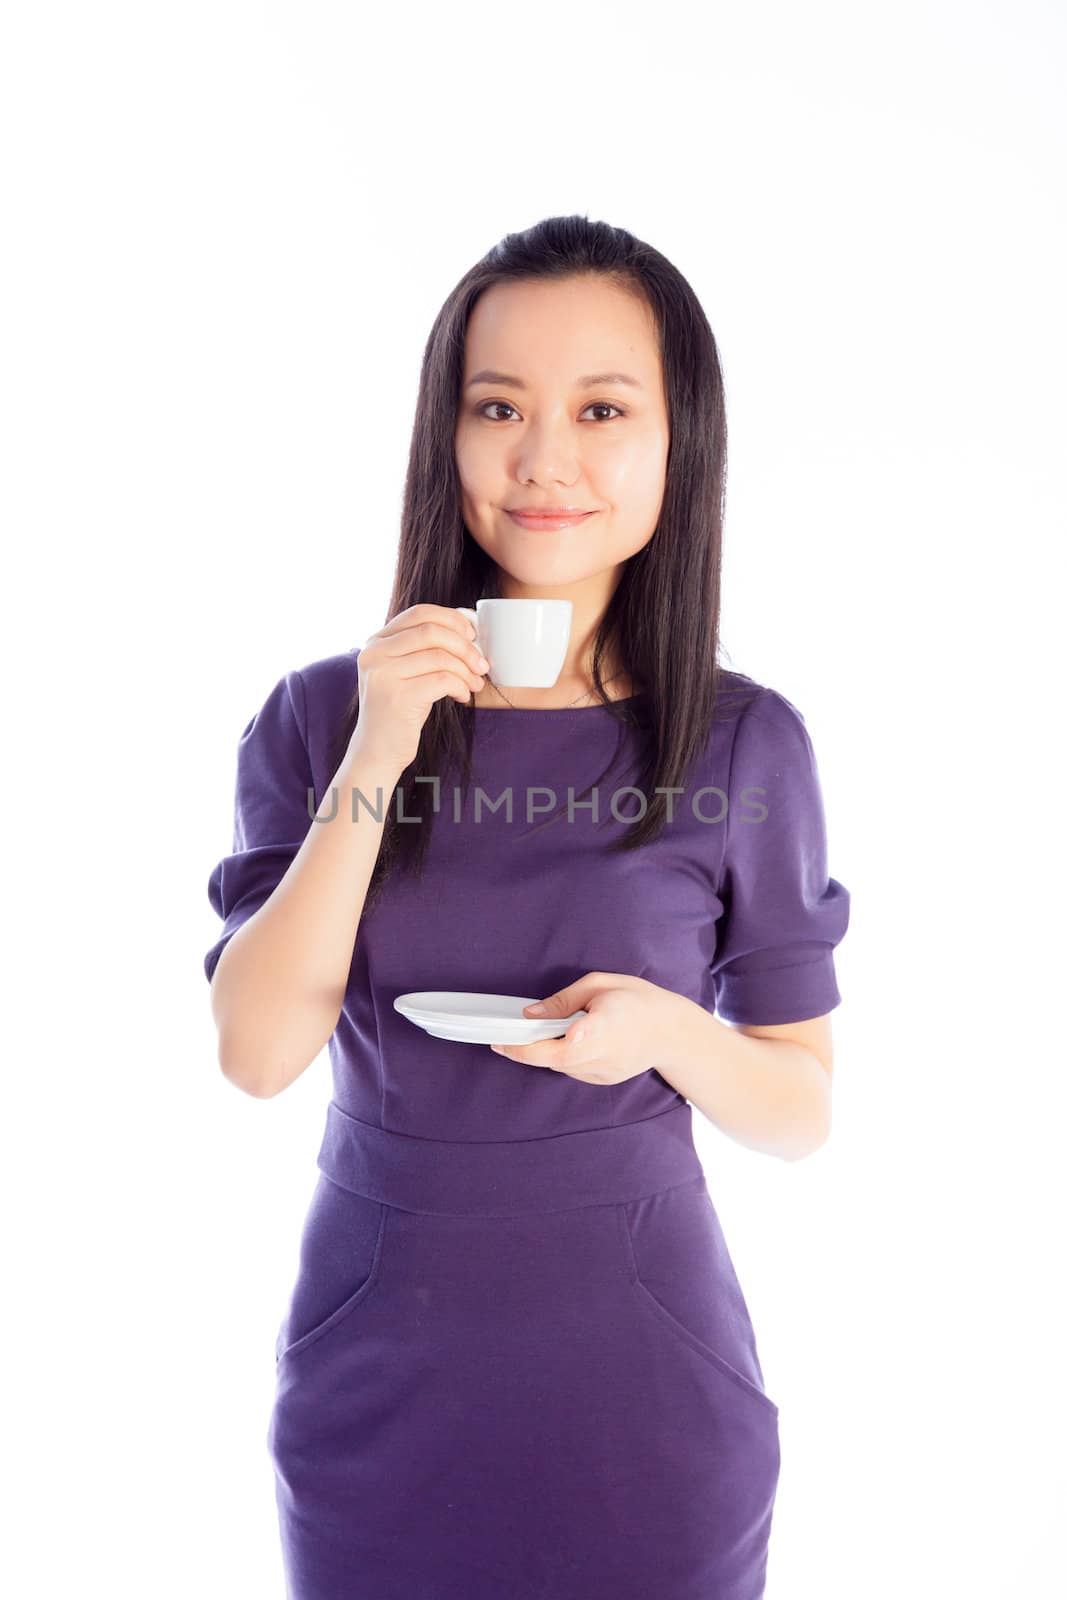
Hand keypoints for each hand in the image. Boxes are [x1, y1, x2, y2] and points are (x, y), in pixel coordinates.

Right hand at [351, 604, 489, 774]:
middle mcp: (375, 654)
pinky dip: (460, 687)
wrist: (377, 751)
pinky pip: (443, 680)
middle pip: (432, 631)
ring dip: (467, 670)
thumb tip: (467, 627)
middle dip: (465, 646)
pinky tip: (461, 696)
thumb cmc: (400, 710)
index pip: (419, 613)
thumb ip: (423, 649)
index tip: (472, 635)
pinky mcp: (398, 697)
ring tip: (474, 684)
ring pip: (441, 657)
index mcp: (376, 642)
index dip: (451, 619)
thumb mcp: (404, 671)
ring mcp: (383, 675)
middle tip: (481, 664)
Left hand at [489, 972, 685, 1084]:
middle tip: (500, 1042)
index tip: (557, 1034)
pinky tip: (567, 1042)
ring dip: (544, 1052)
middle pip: (558, 1058)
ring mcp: (606, 1070)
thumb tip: (529, 1013)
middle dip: (526, 1051)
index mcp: (609, 1022)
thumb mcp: (600, 984)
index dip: (572, 1035)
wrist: (672, 1031)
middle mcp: (606, 1052)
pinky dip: (562, 1057)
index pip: (586, 1033)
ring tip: (536, 1035)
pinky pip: (572, 1070)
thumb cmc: (636, 999)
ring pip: (561, 1066)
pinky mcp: (605, 1080)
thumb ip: (563, 999)